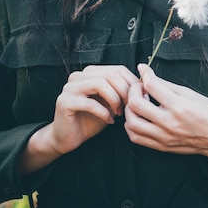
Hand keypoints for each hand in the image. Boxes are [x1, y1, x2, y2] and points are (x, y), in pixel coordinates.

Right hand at [18, 64, 137, 174]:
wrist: (67, 138)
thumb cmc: (92, 119)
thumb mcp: (110, 102)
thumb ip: (121, 91)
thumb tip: (143, 86)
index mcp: (91, 72)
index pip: (117, 69)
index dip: (132, 83)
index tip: (140, 99)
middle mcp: (79, 76)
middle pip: (110, 74)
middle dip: (124, 92)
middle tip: (129, 107)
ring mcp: (70, 87)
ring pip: (100, 84)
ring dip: (115, 100)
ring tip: (119, 113)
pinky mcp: (64, 102)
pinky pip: (90, 103)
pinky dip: (104, 112)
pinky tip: (109, 121)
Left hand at [124, 64, 207, 163]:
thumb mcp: (190, 93)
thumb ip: (166, 85)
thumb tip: (149, 76)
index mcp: (178, 106)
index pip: (151, 85)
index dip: (145, 73)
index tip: (143, 69)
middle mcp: (169, 122)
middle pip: (136, 104)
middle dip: (133, 91)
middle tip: (140, 87)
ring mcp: (164, 137)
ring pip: (132, 123)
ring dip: (130, 110)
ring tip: (138, 103)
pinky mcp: (162, 146)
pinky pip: (136, 138)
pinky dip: (132, 126)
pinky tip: (140, 117)